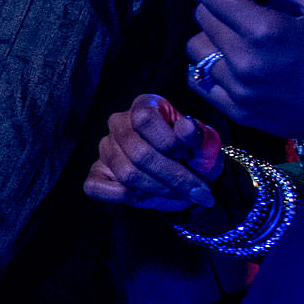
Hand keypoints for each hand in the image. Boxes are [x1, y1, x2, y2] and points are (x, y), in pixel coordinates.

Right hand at [84, 94, 225, 211]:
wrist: (187, 178)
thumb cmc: (194, 157)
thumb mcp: (206, 146)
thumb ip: (199, 135)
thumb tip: (187, 127)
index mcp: (144, 105)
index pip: (145, 119)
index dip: (170, 143)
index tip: (191, 157)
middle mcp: (119, 123)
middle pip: (139, 153)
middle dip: (173, 177)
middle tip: (198, 192)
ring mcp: (106, 148)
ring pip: (126, 174)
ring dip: (159, 189)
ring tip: (180, 194)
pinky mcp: (97, 172)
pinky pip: (98, 187)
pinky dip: (125, 197)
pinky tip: (147, 196)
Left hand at [187, 0, 303, 138]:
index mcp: (264, 30)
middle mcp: (242, 61)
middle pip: (202, 16)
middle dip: (224, 2)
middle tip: (256, 4)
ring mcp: (237, 90)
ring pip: (197, 48)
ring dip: (215, 34)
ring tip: (247, 34)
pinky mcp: (237, 111)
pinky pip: (199, 81)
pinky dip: (210, 65)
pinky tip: (236, 60)